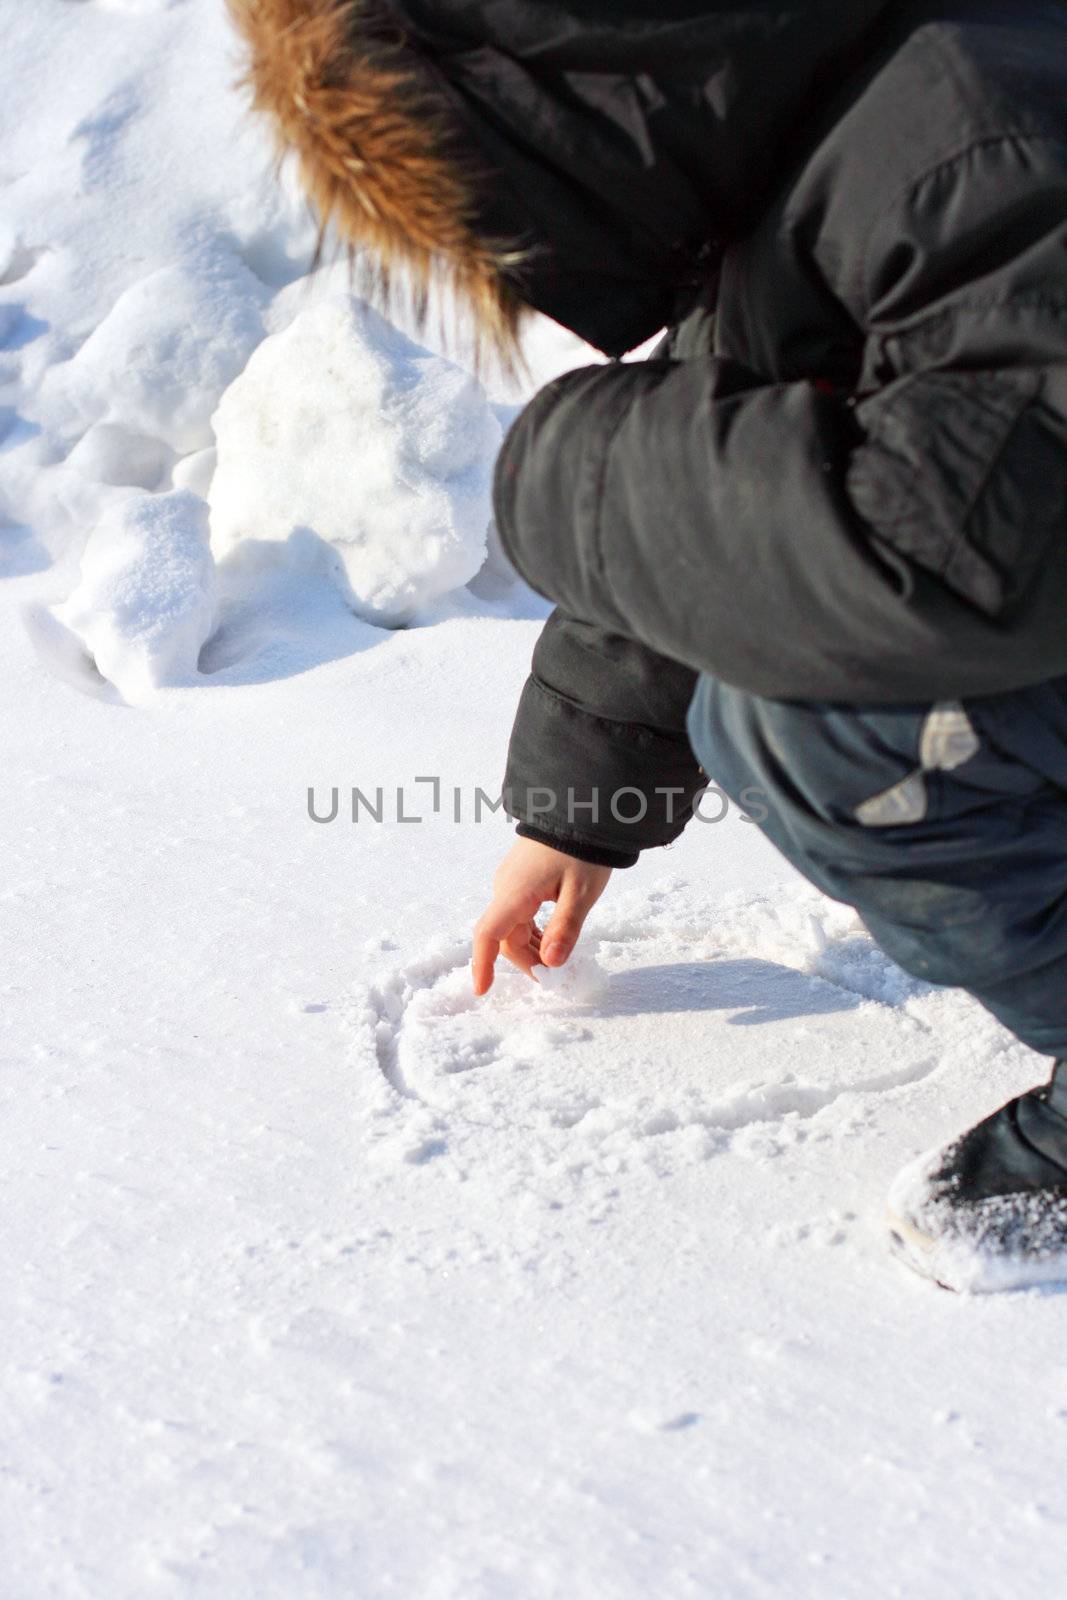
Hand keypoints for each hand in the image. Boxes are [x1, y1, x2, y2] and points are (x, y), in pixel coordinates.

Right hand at [472, 838, 612, 995]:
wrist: (581, 809)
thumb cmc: (582, 849)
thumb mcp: (581, 893)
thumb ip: (565, 929)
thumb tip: (551, 963)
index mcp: (516, 892)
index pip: (489, 934)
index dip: (482, 964)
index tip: (482, 991)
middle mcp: (505, 887)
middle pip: (506, 936)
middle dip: (526, 961)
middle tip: (556, 978)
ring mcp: (511, 881)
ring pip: (513, 926)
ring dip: (530, 947)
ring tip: (557, 961)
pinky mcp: (520, 877)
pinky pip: (519, 912)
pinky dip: (532, 931)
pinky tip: (551, 938)